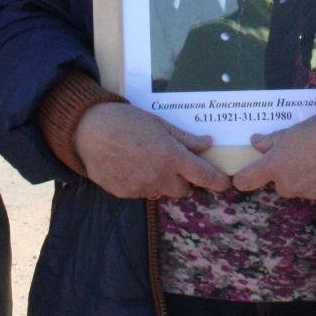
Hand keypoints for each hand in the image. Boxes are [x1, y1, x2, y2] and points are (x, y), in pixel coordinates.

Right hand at [72, 102, 232, 199]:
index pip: (203, 176)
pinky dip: (143, 183)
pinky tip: (132, 166)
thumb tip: (208, 143)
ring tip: (147, 161)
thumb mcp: (159, 124)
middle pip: (184, 190)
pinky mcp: (125, 194)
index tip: (226, 184)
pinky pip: (143, 193)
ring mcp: (141, 188)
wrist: (89, 131)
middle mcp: (159, 176)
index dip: (218, 182)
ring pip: (162, 192)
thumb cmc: (126, 121)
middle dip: (184, 180)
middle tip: (174, 163)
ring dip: (162, 182)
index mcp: (171, 157)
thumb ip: (185, 138)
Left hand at [231, 116, 315, 202]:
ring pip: (301, 188)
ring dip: (307, 178)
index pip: (247, 180)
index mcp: (275, 167)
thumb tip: (255, 142)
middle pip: (281, 184)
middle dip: (288, 173)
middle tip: (302, 155)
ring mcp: (308, 195)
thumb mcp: (291, 130)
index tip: (245, 176)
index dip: (244, 178)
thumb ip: (271, 140)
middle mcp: (288, 185)